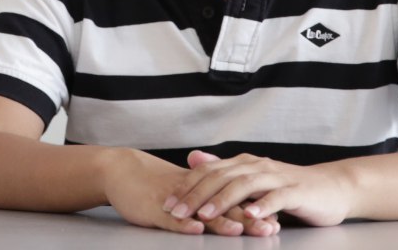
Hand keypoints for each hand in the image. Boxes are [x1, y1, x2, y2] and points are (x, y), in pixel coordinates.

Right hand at [101, 148, 278, 235]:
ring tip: (240, 229)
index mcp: (202, 190)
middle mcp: (192, 194)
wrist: (121, 169)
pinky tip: (195, 229)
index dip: (254, 210)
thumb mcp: (184, 190)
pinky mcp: (153, 209)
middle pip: (224, 206)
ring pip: (200, 211)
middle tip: (270, 227)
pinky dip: (183, 224)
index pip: (233, 200)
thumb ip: (208, 199)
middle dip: (247, 217)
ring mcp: (173, 201)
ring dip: (221, 220)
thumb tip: (234, 211)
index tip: (276, 219)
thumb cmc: (153, 183)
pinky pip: (170, 218)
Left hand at [164, 150, 352, 228]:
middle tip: (176, 211)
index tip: (167, 203)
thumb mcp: (254, 177)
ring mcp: (277, 178)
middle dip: (196, 194)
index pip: (210, 172)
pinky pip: (277, 198)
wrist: (332, 188)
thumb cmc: (289, 187)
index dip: (187, 186)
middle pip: (222, 177)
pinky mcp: (296, 192)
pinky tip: (250, 216)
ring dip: (223, 200)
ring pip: (245, 185)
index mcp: (245, 163)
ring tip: (205, 214)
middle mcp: (258, 166)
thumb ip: (224, 170)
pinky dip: (263, 206)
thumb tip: (193, 158)